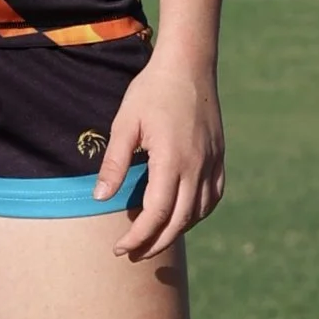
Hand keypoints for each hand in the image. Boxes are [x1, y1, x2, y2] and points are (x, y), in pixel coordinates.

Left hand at [96, 46, 223, 261]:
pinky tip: (183, 216)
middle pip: (179, 221)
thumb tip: (100, 198)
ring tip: (154, 239)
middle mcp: (196, 166)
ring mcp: (212, 162)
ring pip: (199, 212)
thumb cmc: (152, 91)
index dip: (138, 237)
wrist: (189, 64)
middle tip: (133, 254)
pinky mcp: (219, 156)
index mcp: (171, 160)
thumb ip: (115, 164)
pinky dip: (198, 213)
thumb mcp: (125, 124)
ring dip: (177, 231)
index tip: (120, 248)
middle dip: (155, 243)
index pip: (156, 213)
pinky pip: (213, 196)